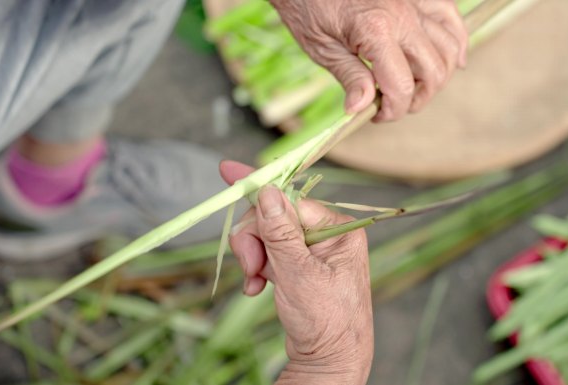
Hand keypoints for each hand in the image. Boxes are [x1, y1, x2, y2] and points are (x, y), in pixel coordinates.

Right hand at [220, 161, 373, 384]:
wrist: (330, 361)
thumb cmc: (327, 321)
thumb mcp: (299, 274)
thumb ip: (281, 232)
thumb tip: (267, 191)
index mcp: (339, 229)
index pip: (290, 201)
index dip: (258, 192)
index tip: (228, 172)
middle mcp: (327, 236)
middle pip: (273, 217)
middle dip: (254, 239)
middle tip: (250, 265)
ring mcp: (311, 252)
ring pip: (266, 236)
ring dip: (253, 257)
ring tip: (255, 281)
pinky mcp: (297, 267)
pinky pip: (268, 255)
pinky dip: (257, 269)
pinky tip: (255, 287)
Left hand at [269, 0, 467, 121]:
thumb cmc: (309, 5)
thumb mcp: (322, 46)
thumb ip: (349, 77)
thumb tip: (360, 109)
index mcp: (376, 30)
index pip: (401, 86)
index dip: (394, 110)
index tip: (377, 116)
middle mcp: (402, 15)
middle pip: (433, 71)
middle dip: (418, 98)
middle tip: (395, 106)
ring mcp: (413, 2)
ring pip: (448, 46)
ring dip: (438, 74)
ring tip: (416, 87)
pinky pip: (449, 16)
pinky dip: (456, 39)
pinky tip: (453, 58)